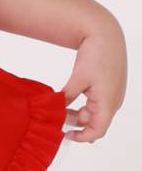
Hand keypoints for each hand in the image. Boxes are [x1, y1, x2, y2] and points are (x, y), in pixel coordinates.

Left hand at [62, 16, 126, 143]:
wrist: (106, 33)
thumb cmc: (96, 55)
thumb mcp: (78, 78)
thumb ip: (68, 96)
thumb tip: (57, 108)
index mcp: (108, 103)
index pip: (98, 131)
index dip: (82, 137)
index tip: (66, 135)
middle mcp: (113, 101)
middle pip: (95, 122)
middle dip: (77, 124)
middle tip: (57, 120)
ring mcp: (113, 94)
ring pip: (95, 112)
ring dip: (79, 114)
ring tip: (60, 109)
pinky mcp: (109, 87)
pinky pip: (97, 103)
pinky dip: (83, 105)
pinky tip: (69, 100)